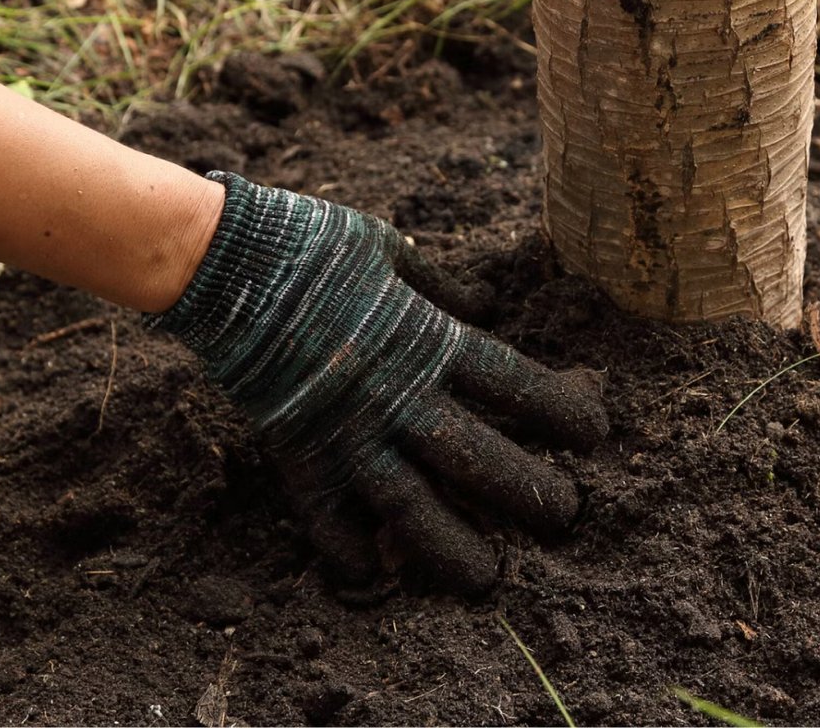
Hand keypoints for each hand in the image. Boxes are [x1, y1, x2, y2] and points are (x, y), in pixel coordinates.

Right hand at [149, 172, 607, 592]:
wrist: (224, 260)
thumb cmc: (312, 243)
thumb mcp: (390, 250)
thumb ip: (442, 286)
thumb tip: (486, 308)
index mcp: (430, 342)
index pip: (518, 386)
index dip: (565, 411)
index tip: (595, 433)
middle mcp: (399, 397)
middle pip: (481, 459)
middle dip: (531, 493)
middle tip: (564, 515)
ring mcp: (348, 432)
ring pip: (413, 508)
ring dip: (454, 546)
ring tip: (486, 577)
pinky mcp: (298, 452)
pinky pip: (327, 516)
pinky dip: (347, 549)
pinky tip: (370, 573)